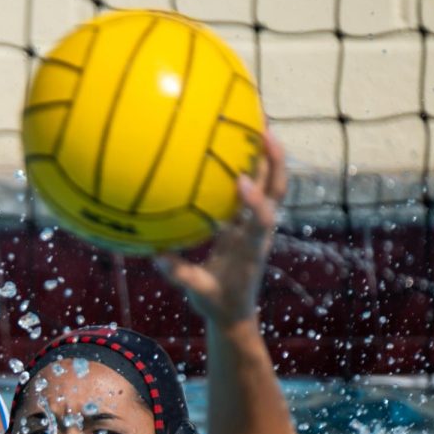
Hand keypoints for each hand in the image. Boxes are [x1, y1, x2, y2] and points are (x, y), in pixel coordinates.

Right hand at [156, 131, 286, 326]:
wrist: (236, 311)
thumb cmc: (216, 303)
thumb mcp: (198, 293)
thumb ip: (181, 275)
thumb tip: (156, 255)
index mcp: (251, 250)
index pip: (259, 221)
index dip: (253, 200)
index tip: (241, 180)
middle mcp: (260, 232)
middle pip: (277, 190)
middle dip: (274, 160)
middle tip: (263, 128)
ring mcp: (257, 225)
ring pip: (271, 184)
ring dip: (266, 155)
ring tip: (255, 122)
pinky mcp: (249, 222)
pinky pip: (254, 189)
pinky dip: (249, 165)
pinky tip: (233, 145)